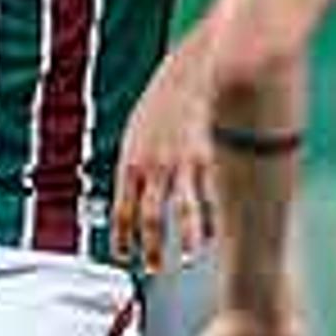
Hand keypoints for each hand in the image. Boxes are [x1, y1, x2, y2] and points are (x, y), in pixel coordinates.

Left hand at [108, 57, 217, 271]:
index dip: (122, 236)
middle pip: (149, 218)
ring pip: (182, 214)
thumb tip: (133, 188)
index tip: (124, 255)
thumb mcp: (139, 126)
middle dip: (151, 248)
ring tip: (189, 259)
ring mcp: (181, 163)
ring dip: (186, 241)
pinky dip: (210, 216)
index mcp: (131, 158)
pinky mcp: (208, 158)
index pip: (121, 209)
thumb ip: (136, 159)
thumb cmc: (167, 95)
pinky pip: (208, 196)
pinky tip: (214, 230)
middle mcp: (153, 165)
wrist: (196, 66)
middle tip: (153, 268)